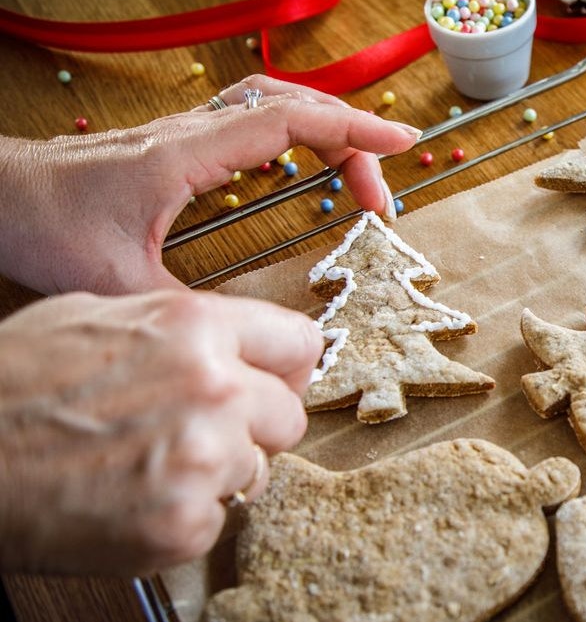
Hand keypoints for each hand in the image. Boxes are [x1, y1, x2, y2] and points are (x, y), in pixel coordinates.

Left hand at [0, 75, 419, 295]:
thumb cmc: (42, 227)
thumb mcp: (116, 284)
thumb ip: (185, 308)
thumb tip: (243, 340)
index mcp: (185, 155)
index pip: (287, 122)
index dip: (351, 132)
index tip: (400, 145)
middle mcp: (191, 132)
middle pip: (293, 104)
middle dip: (352, 139)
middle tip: (381, 194)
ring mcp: (185, 132)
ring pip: (274, 102)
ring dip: (326, 129)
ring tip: (358, 174)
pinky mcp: (178, 142)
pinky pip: (253, 117)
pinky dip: (295, 130)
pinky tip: (302, 165)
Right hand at [0, 290, 319, 574]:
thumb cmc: (11, 384)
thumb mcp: (101, 314)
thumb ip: (185, 327)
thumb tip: (238, 343)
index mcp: (197, 329)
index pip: (301, 343)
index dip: (287, 368)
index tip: (276, 383)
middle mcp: (214, 390)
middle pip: (289, 416)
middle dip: (253, 428)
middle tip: (197, 435)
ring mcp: (204, 461)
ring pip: (256, 472)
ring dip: (217, 475)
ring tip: (147, 467)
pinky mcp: (183, 525)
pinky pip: (217, 521)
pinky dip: (182, 519)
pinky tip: (132, 501)